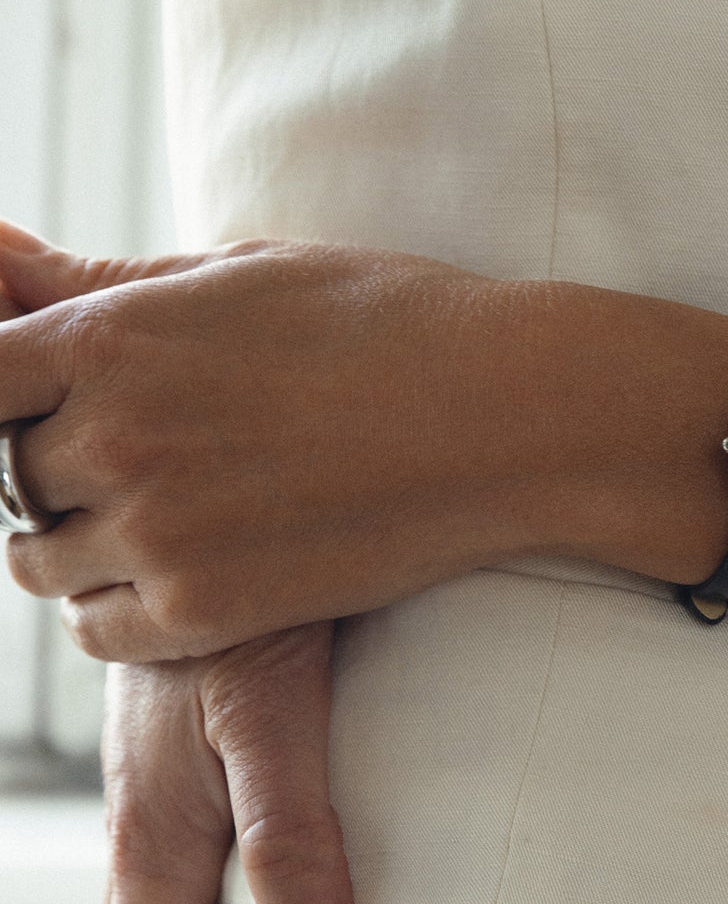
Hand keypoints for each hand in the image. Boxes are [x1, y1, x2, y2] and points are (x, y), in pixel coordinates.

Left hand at [0, 223, 575, 660]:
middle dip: (55, 467)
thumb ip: (103, 282)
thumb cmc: (384, 322)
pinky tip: (176, 573)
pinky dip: (111, 610)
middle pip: (9, 474)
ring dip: (77, 542)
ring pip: (39, 561)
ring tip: (160, 516)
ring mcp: (157, 532)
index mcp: (110, 338)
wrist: (503, 415)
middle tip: (137, 459)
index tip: (37, 407)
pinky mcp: (205, 612)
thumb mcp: (240, 273)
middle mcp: (113, 437)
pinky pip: (94, 631)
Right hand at [91, 621, 353, 903]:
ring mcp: (163, 765)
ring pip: (160, 892)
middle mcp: (149, 810)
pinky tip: (243, 886)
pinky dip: (198, 889)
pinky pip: (185, 833)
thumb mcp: (272, 715)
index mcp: (159, 833)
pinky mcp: (190, 723)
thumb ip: (290, 833)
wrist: (204, 491)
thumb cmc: (243, 605)